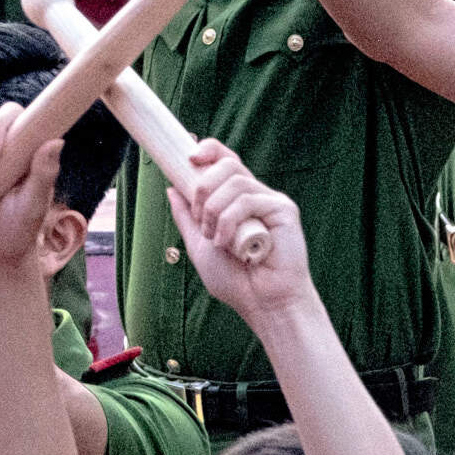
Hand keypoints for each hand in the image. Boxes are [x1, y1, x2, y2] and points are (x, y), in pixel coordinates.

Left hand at [163, 142, 314, 326]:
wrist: (262, 304)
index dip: (209, 150)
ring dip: (214, 210)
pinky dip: (229, 221)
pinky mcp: (284, 210)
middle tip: (199, 218)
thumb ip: (186, 218)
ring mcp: (270, 201)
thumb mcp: (199, 245)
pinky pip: (248, 200)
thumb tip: (170, 188)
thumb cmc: (235, 280)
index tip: (189, 157)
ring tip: (215, 239)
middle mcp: (255, 195)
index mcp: (237, 199)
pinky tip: (228, 243)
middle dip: (203, 187)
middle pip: (227, 164)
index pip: (225, 160)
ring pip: (235, 181)